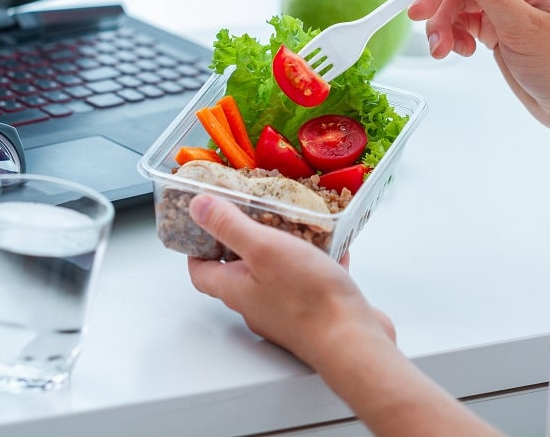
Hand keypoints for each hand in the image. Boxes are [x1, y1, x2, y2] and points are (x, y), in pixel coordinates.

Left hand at [186, 194, 502, 434]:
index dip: (196, 248)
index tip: (202, 225)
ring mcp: (286, 312)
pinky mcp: (315, 314)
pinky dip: (317, 261)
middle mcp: (256, 304)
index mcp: (235, 288)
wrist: (353, 342)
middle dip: (243, 241)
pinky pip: (310, 282)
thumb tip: (197, 207)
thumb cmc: (308, 299)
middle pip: (238, 271)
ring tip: (296, 225)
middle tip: (252, 215)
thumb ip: (229, 226)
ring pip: (276, 274)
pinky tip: (333, 247)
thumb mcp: (263, 248)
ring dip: (282, 248)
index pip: (201, 271)